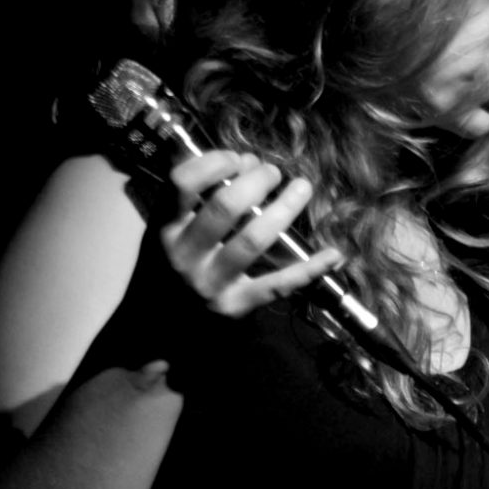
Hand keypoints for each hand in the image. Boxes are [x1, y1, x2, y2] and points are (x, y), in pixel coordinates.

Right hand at [160, 151, 345, 315]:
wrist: (155, 329)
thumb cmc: (166, 270)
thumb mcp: (164, 231)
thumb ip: (193, 196)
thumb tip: (245, 161)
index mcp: (165, 228)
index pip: (183, 182)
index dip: (214, 162)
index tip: (237, 159)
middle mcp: (185, 255)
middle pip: (225, 206)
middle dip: (256, 181)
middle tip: (273, 172)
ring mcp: (211, 283)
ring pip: (253, 239)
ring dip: (283, 209)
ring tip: (301, 188)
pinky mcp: (235, 307)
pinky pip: (277, 285)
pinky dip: (309, 269)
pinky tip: (333, 254)